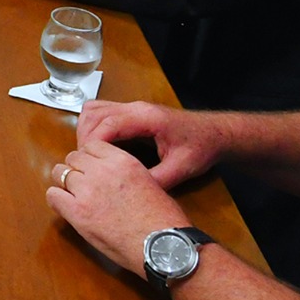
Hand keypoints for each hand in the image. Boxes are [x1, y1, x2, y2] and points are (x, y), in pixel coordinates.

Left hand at [46, 141, 192, 276]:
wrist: (162, 246)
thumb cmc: (163, 220)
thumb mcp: (149, 182)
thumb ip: (125, 173)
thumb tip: (110, 175)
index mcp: (123, 161)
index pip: (92, 145)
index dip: (89, 157)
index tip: (91, 168)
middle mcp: (102, 171)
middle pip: (73, 157)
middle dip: (76, 168)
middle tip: (82, 184)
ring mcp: (87, 191)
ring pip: (60, 173)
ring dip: (65, 183)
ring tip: (74, 196)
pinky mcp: (77, 212)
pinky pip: (53, 195)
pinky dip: (57, 199)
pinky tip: (67, 207)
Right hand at [77, 100, 227, 188]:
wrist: (216, 133)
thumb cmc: (201, 147)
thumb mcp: (181, 168)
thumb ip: (156, 179)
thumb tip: (130, 192)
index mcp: (147, 118)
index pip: (107, 124)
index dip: (91, 144)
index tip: (86, 163)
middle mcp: (136, 108)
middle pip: (94, 114)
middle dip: (84, 138)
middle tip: (85, 162)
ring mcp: (133, 107)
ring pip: (94, 110)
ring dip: (85, 130)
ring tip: (88, 155)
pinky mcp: (131, 112)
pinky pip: (101, 112)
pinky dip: (92, 127)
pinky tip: (97, 146)